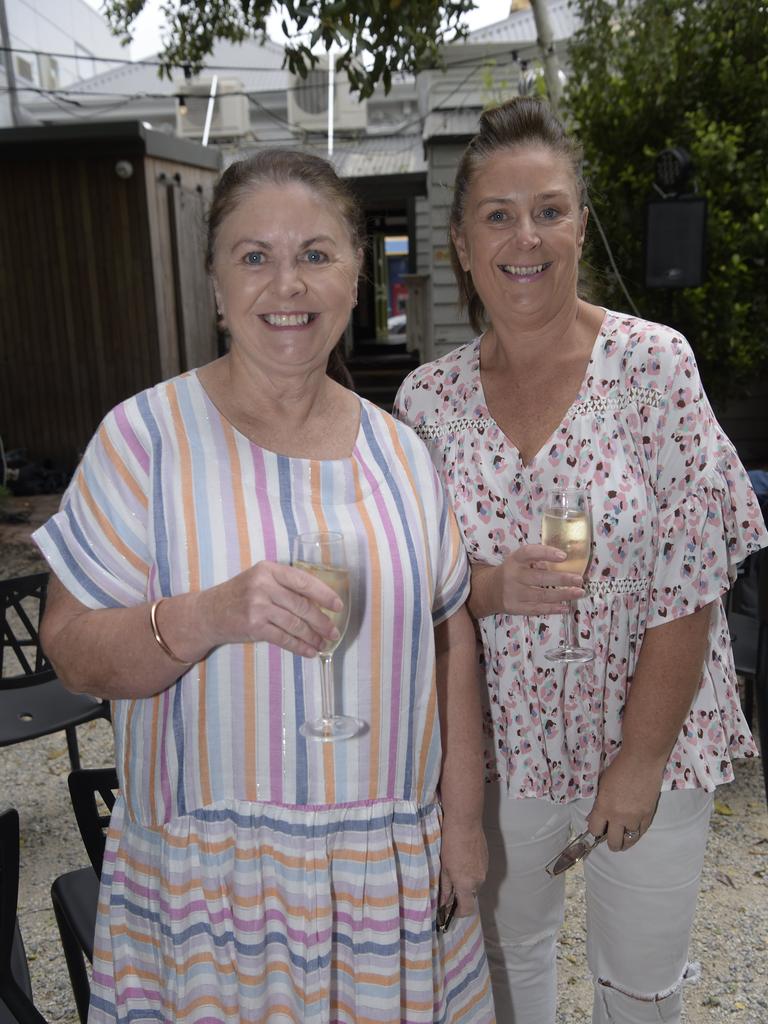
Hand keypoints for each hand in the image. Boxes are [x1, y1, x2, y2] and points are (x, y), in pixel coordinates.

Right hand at [202, 561, 342, 657]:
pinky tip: (309, 651)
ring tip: (323, 644)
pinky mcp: (253, 626)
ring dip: (312, 636)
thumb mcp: (259, 580)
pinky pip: (283, 638)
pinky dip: (299, 646)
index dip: (324, 594)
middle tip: (333, 631)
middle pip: (302, 605)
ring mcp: (257, 606)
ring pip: (295, 623)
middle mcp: (263, 585)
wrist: (208, 613)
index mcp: (269, 570)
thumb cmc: (239, 596)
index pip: (303, 581)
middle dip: (322, 621)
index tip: (338, 606)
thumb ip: (285, 586)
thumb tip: (320, 603)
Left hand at [439, 816, 486, 918]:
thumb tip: (444, 902)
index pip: (467, 909)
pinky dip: (471, 870)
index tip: (451, 910)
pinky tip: (462, 858)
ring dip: (466, 880)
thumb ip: (445, 888)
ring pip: (475, 883)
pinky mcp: (486, 860)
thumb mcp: (444, 868)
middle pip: (471, 895)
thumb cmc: (451, 844)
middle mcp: (478, 880)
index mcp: (466, 885)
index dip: (458, 913)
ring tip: (455, 866)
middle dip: (461, 894)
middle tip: (449, 884)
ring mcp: (484, 870)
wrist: (465, 823)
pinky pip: (479, 871)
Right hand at [479, 545, 585, 615]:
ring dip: (563, 594)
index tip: (564, 556)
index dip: (546, 553)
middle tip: (579, 579)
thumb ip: (536, 559)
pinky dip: (553, 608)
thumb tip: (566, 561)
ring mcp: (513, 593)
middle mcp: (512, 576)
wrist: (489, 590)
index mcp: (514, 560)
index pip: (529, 553)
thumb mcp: (518, 561)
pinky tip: (566, 607)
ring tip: (579, 592)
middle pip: (539, 577)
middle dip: (562, 579)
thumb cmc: (511, 572)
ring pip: (541, 595)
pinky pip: (537, 609)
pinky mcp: (515, 608)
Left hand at [586, 753, 663, 851]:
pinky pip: (642, 833)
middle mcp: (618, 817)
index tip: (598, 828)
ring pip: (629, 841)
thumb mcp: (602, 785)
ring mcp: (635, 818)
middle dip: (610, 842)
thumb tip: (592, 819)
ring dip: (624, 841)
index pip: (595, 830)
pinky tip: (633, 832)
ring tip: (622, 840)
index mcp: (603, 807)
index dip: (595, 830)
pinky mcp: (649, 815)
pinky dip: (636, 834)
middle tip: (611, 838)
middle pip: (613, 842)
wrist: (642, 760)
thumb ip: (598, 805)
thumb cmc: (618, 768)